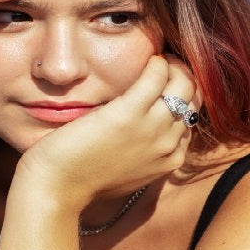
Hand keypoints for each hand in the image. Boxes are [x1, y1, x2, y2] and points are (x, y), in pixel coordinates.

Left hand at [15, 54, 200, 209]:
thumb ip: (145, 149)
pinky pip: (157, 75)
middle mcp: (169, 146)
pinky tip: (146, 61)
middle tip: (163, 67)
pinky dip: (155, 63)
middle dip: (183, 77)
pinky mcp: (130, 114)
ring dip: (172, 66)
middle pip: (192, 99)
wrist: (57, 188)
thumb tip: (146, 125)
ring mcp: (152, 130)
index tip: (164, 86)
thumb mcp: (127, 169)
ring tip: (155, 63)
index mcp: (171, 161)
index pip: (190, 118)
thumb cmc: (84, 178)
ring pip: (183, 84)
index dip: (180, 97)